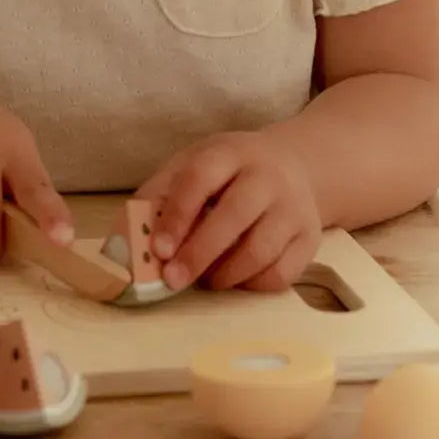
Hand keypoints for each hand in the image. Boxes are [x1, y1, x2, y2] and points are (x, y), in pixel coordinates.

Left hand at [135, 131, 321, 291]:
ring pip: (260, 250)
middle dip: (199, 253)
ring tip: (204, 280)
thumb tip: (129, 236)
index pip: (200, 178)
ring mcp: (294, 208)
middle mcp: (267, 176)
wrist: (297, 165)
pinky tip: (234, 280)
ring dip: (225, 275)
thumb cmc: (231, 170)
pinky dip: (251, 285)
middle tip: (173, 279)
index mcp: (231, 152)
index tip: (158, 249)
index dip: (177, 215)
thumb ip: (162, 192)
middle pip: (234, 216)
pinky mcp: (310, 238)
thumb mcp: (195, 162)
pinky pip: (281, 274)